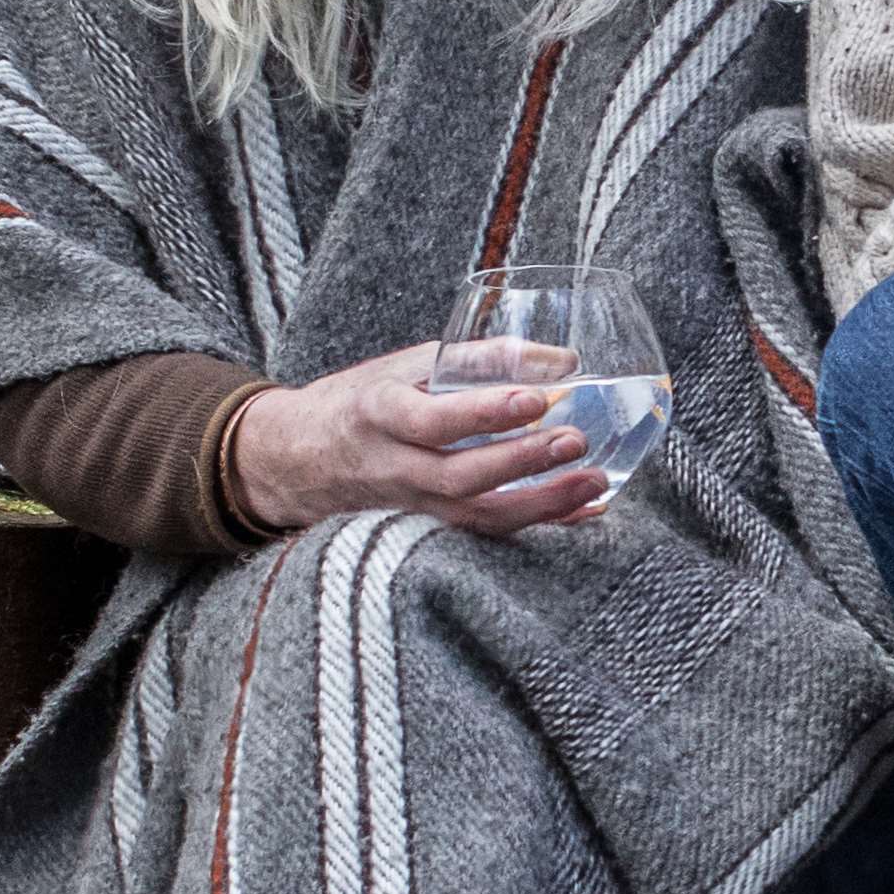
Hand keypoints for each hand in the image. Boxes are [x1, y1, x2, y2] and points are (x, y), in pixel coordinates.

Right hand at [224, 347, 609, 537]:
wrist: (298, 461)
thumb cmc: (362, 402)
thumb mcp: (403, 366)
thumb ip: (477, 361)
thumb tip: (564, 360)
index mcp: (379, 414)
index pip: (431, 419)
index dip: (483, 412)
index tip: (535, 399)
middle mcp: (393, 467)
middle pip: (458, 477)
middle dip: (522, 463)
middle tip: (577, 440)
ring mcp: (411, 507)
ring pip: (475, 517)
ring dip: (541, 504)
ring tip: (595, 482)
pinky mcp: (429, 529)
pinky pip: (485, 533)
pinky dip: (538, 524)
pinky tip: (583, 511)